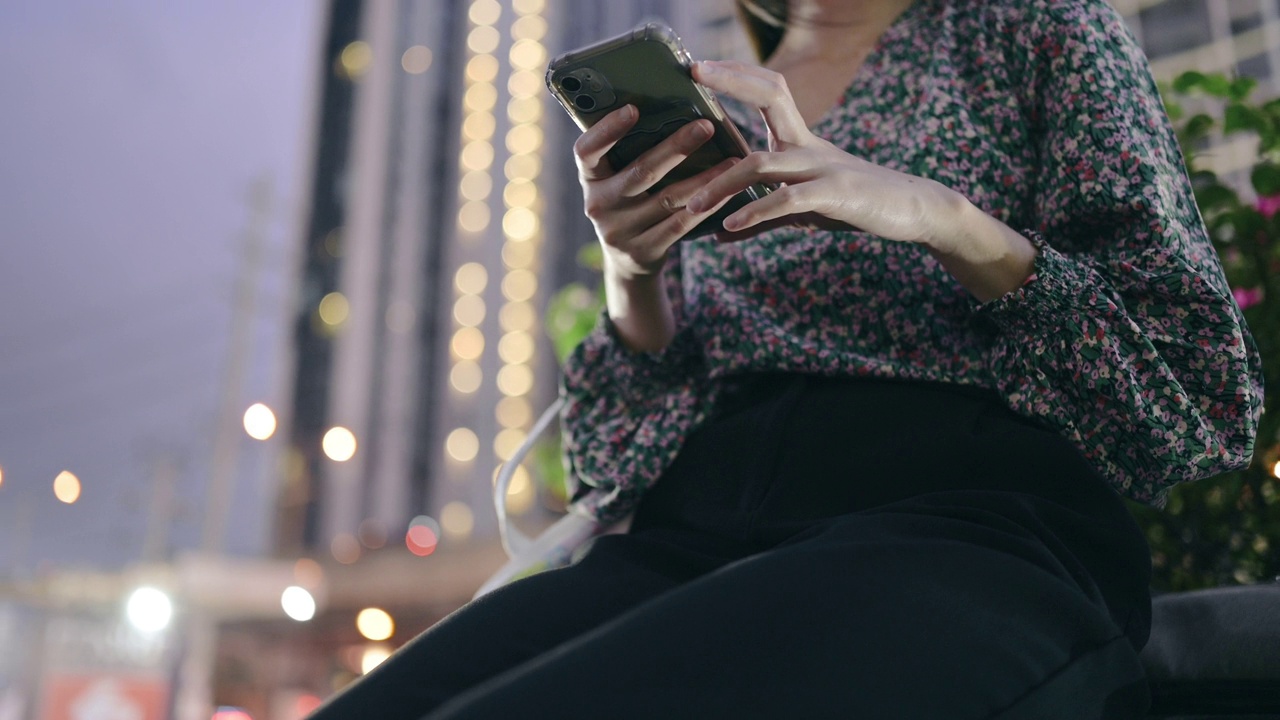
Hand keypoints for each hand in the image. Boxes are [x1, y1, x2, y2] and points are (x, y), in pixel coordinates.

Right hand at [574, 104, 737, 279]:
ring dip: (704, 178)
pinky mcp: (643, 250)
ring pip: (668, 198)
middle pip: (641, 171)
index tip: (633, 109)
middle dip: (676, 147)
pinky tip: (729, 190)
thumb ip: (630, 152)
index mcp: (590, 178)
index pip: (587, 150)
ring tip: (733, 160)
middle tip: (705, 126)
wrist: (627, 261)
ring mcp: (620, 231)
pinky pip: (681, 224)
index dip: (607, 130)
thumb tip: (671, 108)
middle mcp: (598, 204)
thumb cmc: (628, 202)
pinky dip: (707, 205)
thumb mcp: (616, 180)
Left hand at [686, 60, 964, 251]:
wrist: (913, 211)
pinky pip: (787, 200)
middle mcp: (807, 145)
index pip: (769, 87)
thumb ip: (761, 216)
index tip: (700, 67)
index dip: (738, 71)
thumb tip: (720, 232)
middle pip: (768, 96)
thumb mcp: (803, 208)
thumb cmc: (855, 203)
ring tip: (691, 205)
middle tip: (692, 78)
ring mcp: (822, 167)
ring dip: (721, 184)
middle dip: (730, 82)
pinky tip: (729, 227)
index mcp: (799, 138)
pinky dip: (755, 214)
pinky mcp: (834, 195)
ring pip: (762, 163)